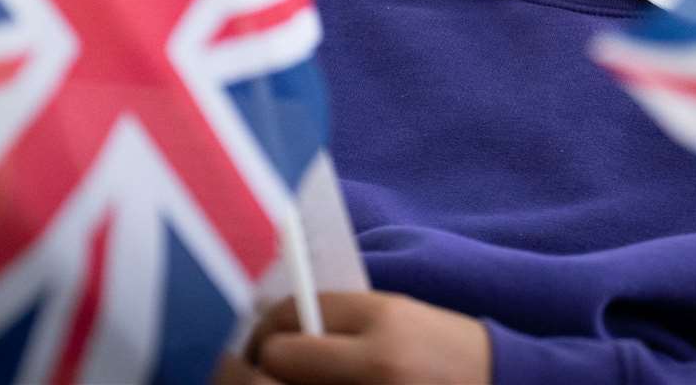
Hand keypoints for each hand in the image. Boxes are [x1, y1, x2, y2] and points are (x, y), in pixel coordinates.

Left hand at [217, 291, 492, 384]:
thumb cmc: (446, 353)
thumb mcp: (400, 317)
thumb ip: (341, 320)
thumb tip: (274, 325)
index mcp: (382, 327)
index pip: (289, 321)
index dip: (266, 325)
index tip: (267, 331)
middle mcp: (373, 370)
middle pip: (273, 366)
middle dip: (250, 364)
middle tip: (249, 363)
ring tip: (264, 380)